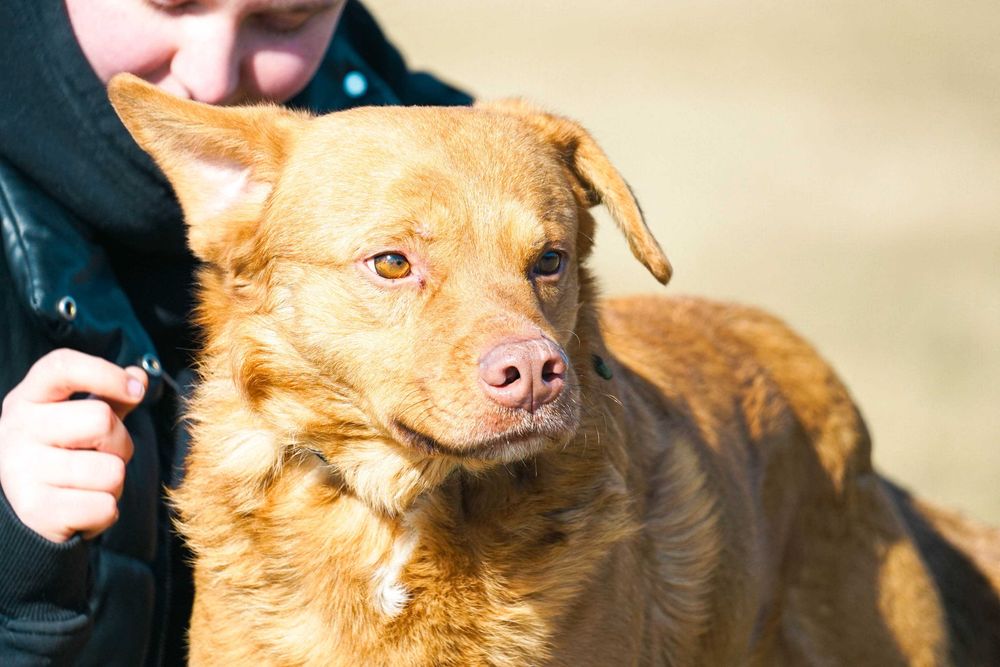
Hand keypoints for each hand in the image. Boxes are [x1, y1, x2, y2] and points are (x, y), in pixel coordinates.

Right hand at [0, 349, 146, 542]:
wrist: (30, 510)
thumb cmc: (64, 452)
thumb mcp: (82, 416)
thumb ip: (112, 396)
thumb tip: (138, 377)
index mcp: (28, 398)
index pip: (62, 367)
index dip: (105, 373)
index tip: (136, 391)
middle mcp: (16, 429)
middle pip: (102, 420)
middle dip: (121, 442)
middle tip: (104, 454)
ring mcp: (21, 470)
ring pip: (111, 470)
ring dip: (114, 482)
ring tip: (90, 483)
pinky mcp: (36, 510)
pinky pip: (105, 506)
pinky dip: (106, 511)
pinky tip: (84, 507)